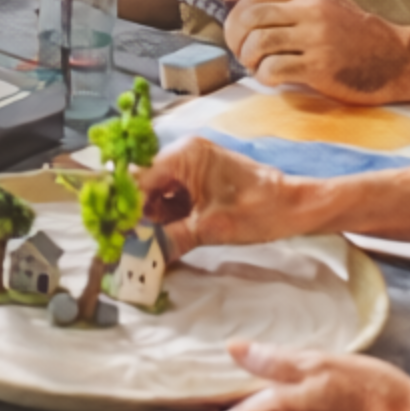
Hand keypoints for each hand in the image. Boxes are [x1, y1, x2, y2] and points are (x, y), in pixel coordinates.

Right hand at [133, 135, 301, 253]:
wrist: (295, 208)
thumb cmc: (257, 209)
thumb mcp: (209, 229)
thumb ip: (170, 239)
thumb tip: (139, 257)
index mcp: (184, 154)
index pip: (140, 178)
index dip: (126, 206)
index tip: (114, 230)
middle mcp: (185, 154)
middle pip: (147, 184)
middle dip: (138, 213)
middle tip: (127, 241)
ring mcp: (195, 167)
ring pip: (160, 193)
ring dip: (152, 218)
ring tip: (143, 244)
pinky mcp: (203, 181)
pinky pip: (176, 197)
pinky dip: (169, 217)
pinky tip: (163, 237)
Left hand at [224, 0, 408, 99]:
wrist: (396, 59)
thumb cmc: (356, 34)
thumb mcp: (323, 4)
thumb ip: (281, 1)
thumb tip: (229, 1)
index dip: (235, 17)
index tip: (236, 33)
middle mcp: (311, 10)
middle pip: (250, 18)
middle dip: (234, 38)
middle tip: (241, 52)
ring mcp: (316, 39)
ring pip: (258, 43)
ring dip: (248, 59)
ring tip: (257, 66)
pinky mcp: (320, 67)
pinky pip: (274, 68)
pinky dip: (264, 76)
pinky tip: (273, 78)